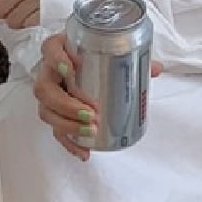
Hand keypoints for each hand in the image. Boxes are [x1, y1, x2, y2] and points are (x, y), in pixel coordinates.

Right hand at [35, 33, 163, 161]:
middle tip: (91, 112)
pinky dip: (69, 143)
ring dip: (67, 124)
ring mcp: (48, 95)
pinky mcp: (53, 114)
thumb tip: (157, 68)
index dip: (57, 59)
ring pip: (46, 111)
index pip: (49, 49)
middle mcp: (48, 72)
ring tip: (91, 131)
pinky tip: (84, 153)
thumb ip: (132, 55)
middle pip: (44, 88)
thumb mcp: (108, 50)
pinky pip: (55, 131)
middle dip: (66, 103)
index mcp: (59, 49)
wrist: (80, 62)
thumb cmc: (92, 54)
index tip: (72, 68)